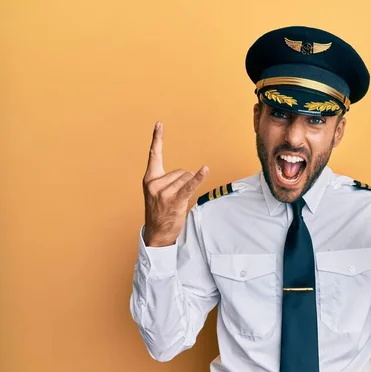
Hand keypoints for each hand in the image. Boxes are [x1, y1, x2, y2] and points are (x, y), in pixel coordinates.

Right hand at [142, 122, 208, 246]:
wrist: (157, 233)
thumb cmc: (159, 211)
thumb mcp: (157, 193)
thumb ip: (166, 180)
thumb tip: (189, 174)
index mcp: (149, 179)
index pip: (154, 155)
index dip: (157, 139)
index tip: (159, 124)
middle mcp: (155, 184)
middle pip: (181, 171)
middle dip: (183, 182)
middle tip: (175, 197)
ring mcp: (164, 193)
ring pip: (187, 178)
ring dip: (188, 188)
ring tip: (178, 202)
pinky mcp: (175, 200)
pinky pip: (190, 186)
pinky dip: (199, 178)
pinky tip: (205, 170)